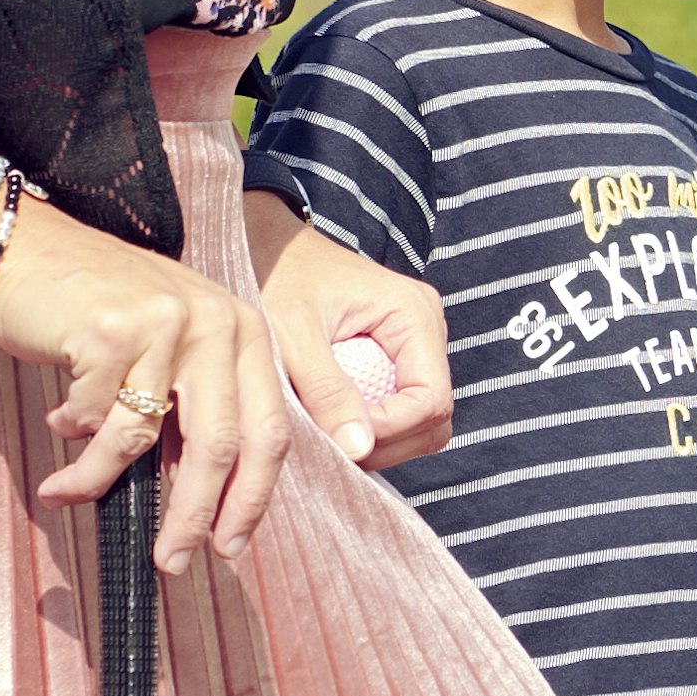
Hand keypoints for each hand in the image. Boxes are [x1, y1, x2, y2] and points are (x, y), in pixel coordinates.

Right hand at [0, 205, 296, 566]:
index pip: (268, 433)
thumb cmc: (96, 312)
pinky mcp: (110, 328)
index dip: (251, 499)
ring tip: (66, 493)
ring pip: (142, 437)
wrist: (21, 250)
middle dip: (195, 514)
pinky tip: (57, 421)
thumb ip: (195, 412)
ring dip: (98, 479)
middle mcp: (217, 323)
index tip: (229, 549)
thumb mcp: (170, 352)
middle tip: (173, 561)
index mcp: (245, 333)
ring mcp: (165, 323)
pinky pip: (94, 415)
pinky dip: (71, 432)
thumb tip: (208, 504)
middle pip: (219, 445)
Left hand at [258, 219, 459, 472]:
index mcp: (414, 315)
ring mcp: (411, 347)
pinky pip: (394, 410)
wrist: (263, 246)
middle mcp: (424, 331)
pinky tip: (330, 424)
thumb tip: (358, 449)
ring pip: (417, 422)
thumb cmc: (275, 274)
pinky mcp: (391, 359)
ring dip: (377, 441)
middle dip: (387, 443)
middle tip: (333, 449)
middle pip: (432, 419)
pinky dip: (367, 428)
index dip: (391, 431)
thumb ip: (327, 389)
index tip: (341, 442)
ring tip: (328, 438)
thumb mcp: (294, 332)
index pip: (431, 401)